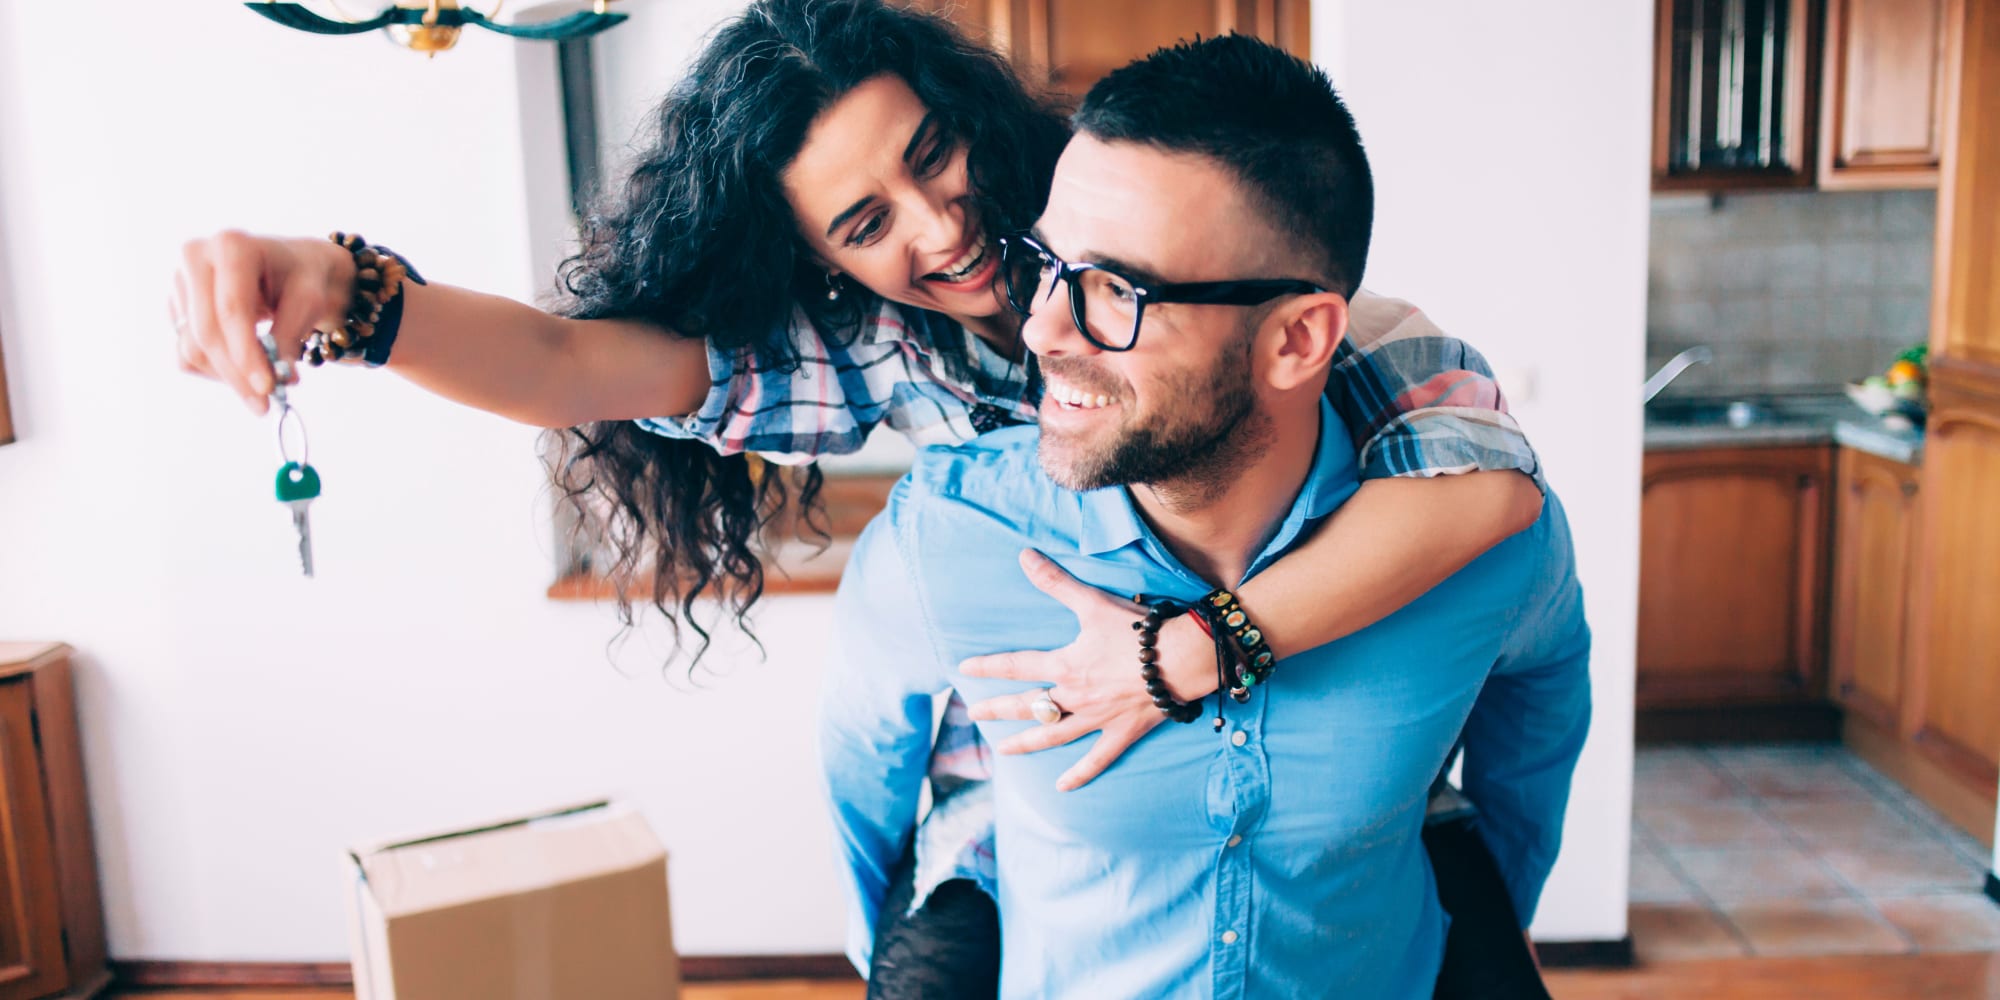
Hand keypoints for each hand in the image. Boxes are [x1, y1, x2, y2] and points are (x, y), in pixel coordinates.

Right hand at [171, 231, 354, 414]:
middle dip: (237, 374)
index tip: (267, 387)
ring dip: (228, 377)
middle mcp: (196, 258)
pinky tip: (246, 369)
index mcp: (232, 246)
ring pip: (193, 348)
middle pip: (207, 332)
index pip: (232, 310)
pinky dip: (216, 371)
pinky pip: (187, 353)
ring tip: (268, 383)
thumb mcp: (309, 301)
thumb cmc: (303, 277)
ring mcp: (180, 283)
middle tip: (265, 403)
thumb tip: (274, 380)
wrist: (293, 267)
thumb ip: (288, 337)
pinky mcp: (176, 307)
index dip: (247, 354)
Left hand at [960, 550, 1217, 790]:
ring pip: (1053, 736)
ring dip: (1026, 743)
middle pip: (1028, 705)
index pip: (1017, 665)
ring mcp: (1097, 718)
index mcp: (1065, 665)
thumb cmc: (1138, 629)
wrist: (1181, 658)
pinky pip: (1096, 759)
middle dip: (998, 709)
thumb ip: (1056, 582)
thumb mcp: (1093, 602)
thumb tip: (1024, 555)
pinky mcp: (1121, 732)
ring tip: (1004, 750)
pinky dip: (1079, 774)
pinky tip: (1062, 787)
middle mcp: (1075, 696)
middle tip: (974, 714)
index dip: (988, 666)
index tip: (964, 669)